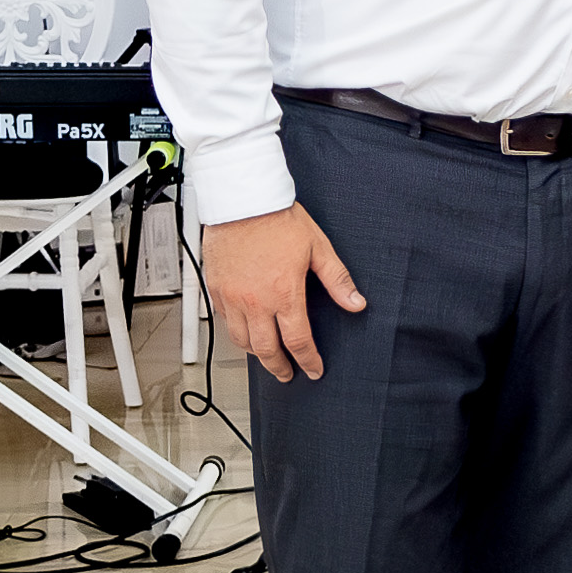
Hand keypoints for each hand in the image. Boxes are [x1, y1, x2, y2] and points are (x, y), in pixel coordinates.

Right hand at [205, 202, 364, 382]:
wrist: (242, 199)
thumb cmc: (277, 218)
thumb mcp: (318, 247)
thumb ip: (337, 280)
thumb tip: (356, 302)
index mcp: (284, 293)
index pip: (298, 341)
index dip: (308, 361)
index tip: (313, 369)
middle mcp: (255, 301)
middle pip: (267, 350)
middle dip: (280, 367)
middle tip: (287, 374)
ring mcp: (232, 297)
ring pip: (241, 341)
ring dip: (256, 354)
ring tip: (267, 357)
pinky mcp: (216, 288)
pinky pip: (224, 322)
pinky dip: (237, 333)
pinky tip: (245, 332)